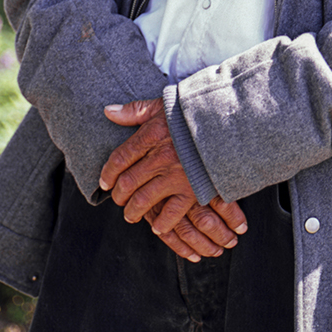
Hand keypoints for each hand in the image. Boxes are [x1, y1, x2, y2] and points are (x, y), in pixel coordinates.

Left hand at [100, 99, 246, 260]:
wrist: (226, 124)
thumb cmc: (192, 113)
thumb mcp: (161, 105)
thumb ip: (134, 111)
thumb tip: (108, 111)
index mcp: (150, 136)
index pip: (119, 159)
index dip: (108, 173)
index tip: (105, 183)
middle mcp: (159, 158)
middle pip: (128, 182)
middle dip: (119, 195)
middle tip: (118, 200)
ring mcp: (175, 176)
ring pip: (144, 200)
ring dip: (133, 211)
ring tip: (131, 216)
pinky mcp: (193, 190)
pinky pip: (172, 213)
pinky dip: (162, 223)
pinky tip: (157, 226)